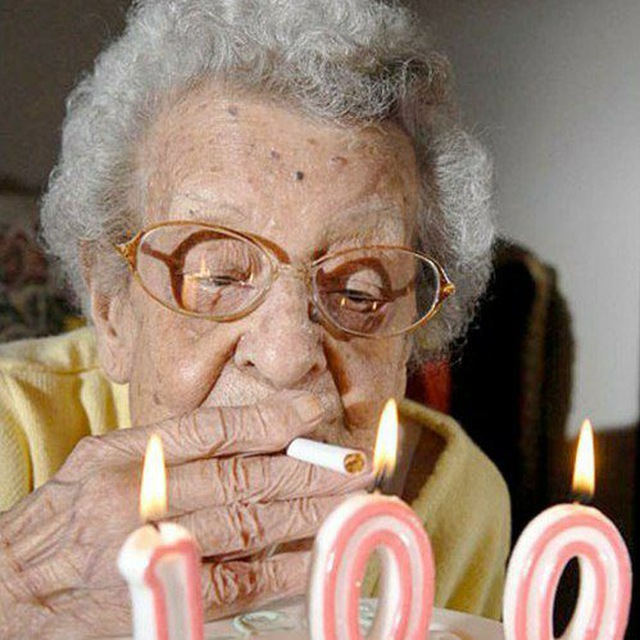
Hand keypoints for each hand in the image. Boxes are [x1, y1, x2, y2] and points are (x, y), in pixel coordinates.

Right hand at [0, 391, 369, 638]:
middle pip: (244, 476)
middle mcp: (140, 497)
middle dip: (309, 469)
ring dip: (310, 514)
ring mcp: (152, 549)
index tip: (316, 410)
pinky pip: (236, 581)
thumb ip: (170, 446)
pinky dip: (283, 568)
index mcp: (128, 454)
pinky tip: (320, 554)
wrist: (14, 587)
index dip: (272, 418)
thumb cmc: (65, 513)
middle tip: (358, 463)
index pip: (215, 428)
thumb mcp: (104, 458)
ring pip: (249, 525)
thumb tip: (251, 436)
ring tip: (355, 502)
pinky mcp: (162, 596)